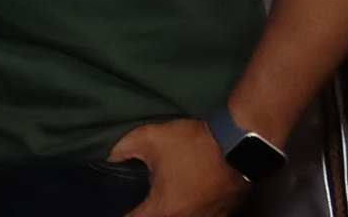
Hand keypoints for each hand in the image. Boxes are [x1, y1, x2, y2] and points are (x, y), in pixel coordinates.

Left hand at [107, 117, 245, 216]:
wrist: (238, 144)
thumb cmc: (192, 144)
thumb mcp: (148, 138)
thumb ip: (122, 150)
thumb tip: (108, 160)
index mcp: (165, 210)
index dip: (122, 212)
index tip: (116, 205)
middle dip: (146, 213)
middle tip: (138, 200)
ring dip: (168, 212)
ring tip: (160, 199)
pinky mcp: (224, 214)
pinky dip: (189, 212)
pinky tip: (183, 198)